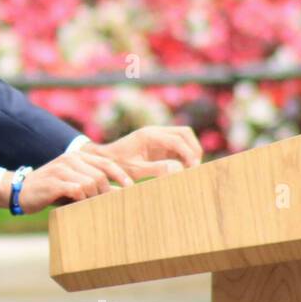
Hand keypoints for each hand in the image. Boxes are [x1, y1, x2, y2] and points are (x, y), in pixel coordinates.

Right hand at [0, 148, 134, 213]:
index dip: (122, 176)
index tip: (131, 190)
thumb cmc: (51, 192)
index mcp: (78, 156)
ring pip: (90, 183)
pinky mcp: (54, 182)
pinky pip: (77, 190)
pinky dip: (82, 200)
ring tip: (90, 208)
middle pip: (101, 175)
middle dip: (106, 193)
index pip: (107, 163)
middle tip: (107, 206)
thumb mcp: (74, 186)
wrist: (20, 191)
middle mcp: (70, 159)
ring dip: (93, 199)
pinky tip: (78, 207)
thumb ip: (95, 187)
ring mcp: (61, 169)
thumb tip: (119, 195)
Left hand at [82, 125, 202, 181]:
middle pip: (185, 133)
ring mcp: (159, 137)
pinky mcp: (160, 144)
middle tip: (195, 168)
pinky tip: (183, 169)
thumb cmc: (118, 164)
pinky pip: (178, 146)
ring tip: (190, 169)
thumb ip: (157, 169)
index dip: (189, 153)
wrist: (105, 159)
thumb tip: (179, 169)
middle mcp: (156, 132)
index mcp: (149, 135)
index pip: (177, 139)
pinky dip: (185, 155)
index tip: (193, 168)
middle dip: (194, 149)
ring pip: (184, 137)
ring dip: (190, 151)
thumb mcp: (135, 170)